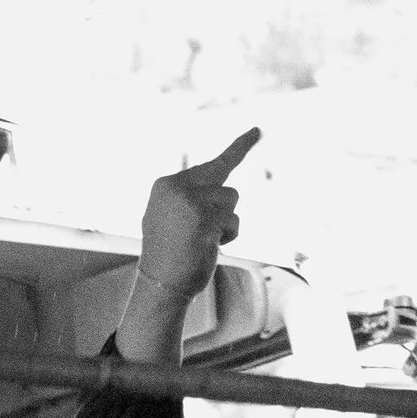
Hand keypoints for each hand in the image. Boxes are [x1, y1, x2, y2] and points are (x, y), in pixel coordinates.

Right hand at [133, 128, 256, 315]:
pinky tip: (207, 248)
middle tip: (255, 135)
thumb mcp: (169, 216)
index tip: (257, 131)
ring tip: (202, 240)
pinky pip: (234, 221)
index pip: (208, 165)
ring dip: (225, 222)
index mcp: (166, 184)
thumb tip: (217, 188)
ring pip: (231, 200)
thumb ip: (188, 196)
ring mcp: (191, 203)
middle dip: (232, 177)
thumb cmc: (168, 254)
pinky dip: (228, 236)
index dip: (237, 150)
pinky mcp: (205, 220)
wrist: (159, 286)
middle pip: (222, 179)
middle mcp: (177, 188)